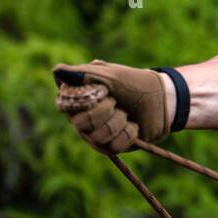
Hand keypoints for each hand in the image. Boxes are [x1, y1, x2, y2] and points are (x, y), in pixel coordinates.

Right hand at [53, 60, 169, 154]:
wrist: (161, 100)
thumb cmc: (134, 83)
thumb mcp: (109, 75)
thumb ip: (82, 74)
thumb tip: (56, 71)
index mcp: (78, 99)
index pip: (64, 106)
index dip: (83, 101)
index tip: (102, 90)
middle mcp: (83, 119)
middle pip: (79, 124)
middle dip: (103, 111)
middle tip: (116, 101)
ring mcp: (96, 134)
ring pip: (97, 137)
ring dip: (117, 121)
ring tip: (126, 113)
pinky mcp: (112, 147)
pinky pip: (114, 146)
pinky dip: (128, 133)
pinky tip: (133, 125)